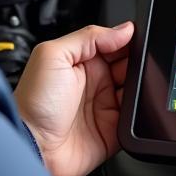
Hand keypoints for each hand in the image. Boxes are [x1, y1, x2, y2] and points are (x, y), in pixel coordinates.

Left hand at [15, 22, 133, 175]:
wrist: (32, 146)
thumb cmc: (33, 103)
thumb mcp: (53, 55)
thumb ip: (89, 37)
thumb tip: (123, 30)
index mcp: (82, 62)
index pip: (115, 45)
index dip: (129, 42)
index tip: (141, 41)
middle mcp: (96, 84)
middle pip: (131, 67)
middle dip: (140, 64)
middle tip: (141, 66)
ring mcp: (105, 107)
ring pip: (137, 92)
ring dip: (143, 88)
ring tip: (138, 87)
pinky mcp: (113, 131)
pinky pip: (136, 119)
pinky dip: (143, 113)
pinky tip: (139, 107)